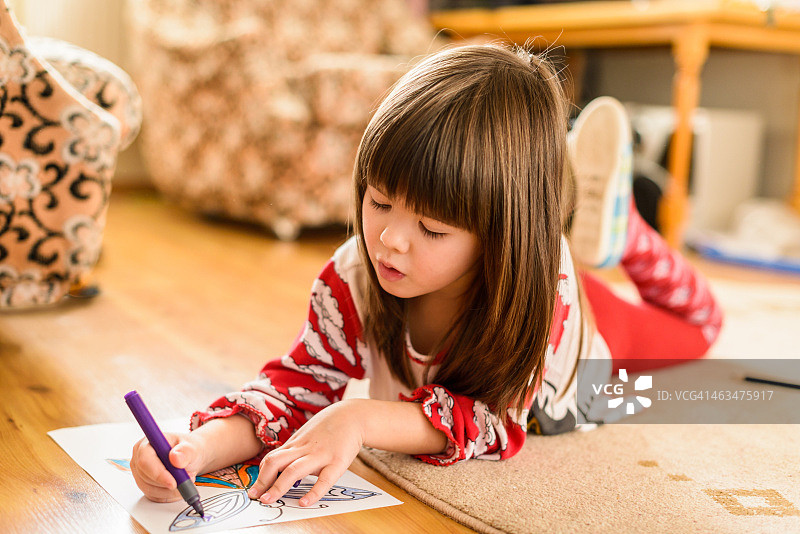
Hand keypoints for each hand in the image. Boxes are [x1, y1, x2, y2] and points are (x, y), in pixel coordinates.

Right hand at [130, 432, 206, 502]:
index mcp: (147, 444)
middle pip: (146, 477)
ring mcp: (140, 473)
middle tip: (188, 478)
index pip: (145, 461)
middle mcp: (139, 458)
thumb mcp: (192, 447)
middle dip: (168, 483)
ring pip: (150, 489)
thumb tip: (176, 458)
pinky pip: (154, 496)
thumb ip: (186, 452)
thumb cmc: (188, 450)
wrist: (191, 458)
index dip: (158, 473)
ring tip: (186, 479)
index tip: (173, 483)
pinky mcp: (145, 485)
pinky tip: (179, 486)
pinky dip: (169, 495)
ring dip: (170, 490)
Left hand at [247, 400, 364, 506]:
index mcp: (296, 443)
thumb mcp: (307, 434)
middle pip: (275, 463)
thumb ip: (295, 449)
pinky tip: (304, 503)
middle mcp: (304, 449)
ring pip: (293, 471)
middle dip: (262, 481)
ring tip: (268, 500)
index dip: (261, 475)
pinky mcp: (337, 462)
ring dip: (277, 487)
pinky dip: (312, 493)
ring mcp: (320, 455)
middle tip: (255, 496)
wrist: (354, 416)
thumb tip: (280, 467)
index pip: (271, 459)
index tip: (256, 488)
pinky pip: (323, 480)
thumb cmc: (329, 427)